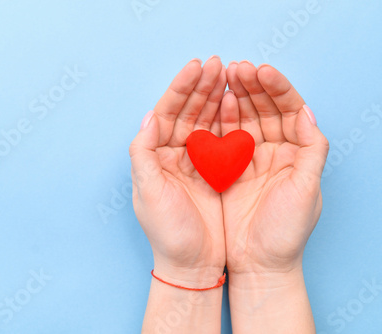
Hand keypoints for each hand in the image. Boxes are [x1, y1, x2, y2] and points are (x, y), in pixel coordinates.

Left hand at [129, 56, 226, 286]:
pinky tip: (238, 104)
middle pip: (188, 111)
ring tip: (231, 75)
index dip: (181, 89)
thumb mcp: (148, 193)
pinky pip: (223, 139)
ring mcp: (196, 161)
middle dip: (202, 87)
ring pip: (206, 120)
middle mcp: (174, 154)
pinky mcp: (216, 172)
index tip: (197, 67)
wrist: (193, 264)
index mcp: (155, 156)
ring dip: (216, 97)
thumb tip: (148, 117)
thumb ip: (143, 154)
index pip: (166, 113)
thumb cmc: (168, 232)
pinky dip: (230, 120)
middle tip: (218, 63)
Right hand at [222, 61, 328, 275]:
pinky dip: (223, 119)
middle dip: (253, 86)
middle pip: (265, 110)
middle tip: (237, 68)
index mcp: (298, 154)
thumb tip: (308, 112)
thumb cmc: (285, 232)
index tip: (261, 72)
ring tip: (225, 76)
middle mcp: (276, 152)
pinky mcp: (229, 169)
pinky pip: (226, 137)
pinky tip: (218, 103)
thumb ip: (313, 150)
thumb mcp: (307, 191)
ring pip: (245, 119)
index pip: (289, 111)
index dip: (277, 89)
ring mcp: (251, 159)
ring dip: (236, 96)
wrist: (258, 264)